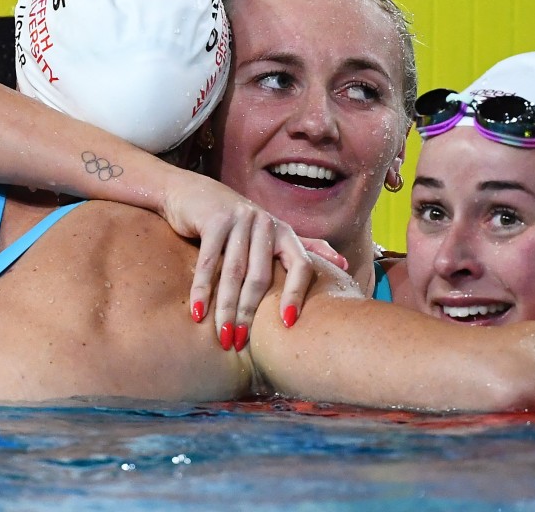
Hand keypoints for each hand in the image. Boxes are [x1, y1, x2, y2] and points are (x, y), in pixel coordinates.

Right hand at [161, 173, 340, 350]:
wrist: (191, 193)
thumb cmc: (233, 222)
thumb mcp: (270, 233)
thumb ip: (304, 247)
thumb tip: (343, 263)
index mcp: (284, 232)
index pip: (301, 265)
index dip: (297, 294)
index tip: (288, 324)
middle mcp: (266, 223)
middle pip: (261, 276)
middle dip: (250, 314)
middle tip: (240, 342)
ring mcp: (241, 218)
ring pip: (235, 273)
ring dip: (227, 308)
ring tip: (223, 336)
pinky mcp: (215, 219)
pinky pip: (210, 261)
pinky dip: (203, 289)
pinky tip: (198, 312)